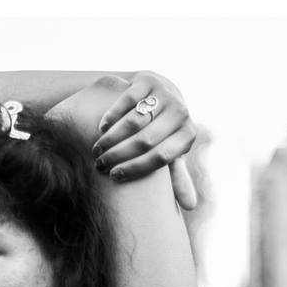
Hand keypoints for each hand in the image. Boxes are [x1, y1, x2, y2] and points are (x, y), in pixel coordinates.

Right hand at [90, 71, 197, 207]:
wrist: (162, 96)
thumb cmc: (164, 135)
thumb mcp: (171, 154)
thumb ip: (177, 178)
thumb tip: (190, 207)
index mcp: (188, 134)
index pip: (162, 157)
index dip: (136, 169)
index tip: (115, 177)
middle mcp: (181, 112)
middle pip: (145, 140)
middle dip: (119, 155)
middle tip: (100, 165)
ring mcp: (165, 94)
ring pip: (133, 122)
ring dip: (111, 139)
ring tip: (96, 151)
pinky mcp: (148, 80)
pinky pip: (125, 101)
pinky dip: (111, 117)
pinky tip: (101, 129)